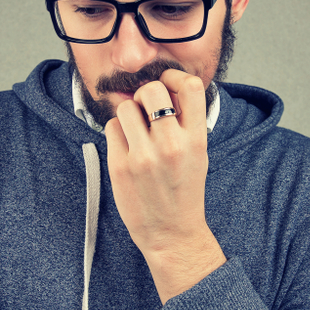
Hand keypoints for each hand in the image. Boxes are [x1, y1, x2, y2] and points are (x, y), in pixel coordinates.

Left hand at [105, 69, 225, 303]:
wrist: (171, 233)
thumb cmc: (184, 191)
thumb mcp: (198, 153)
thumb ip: (185, 121)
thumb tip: (163, 86)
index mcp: (195, 139)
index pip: (189, 86)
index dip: (174, 77)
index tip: (168, 83)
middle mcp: (170, 145)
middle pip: (151, 89)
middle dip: (146, 94)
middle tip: (147, 109)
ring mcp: (143, 156)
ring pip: (126, 107)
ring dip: (129, 113)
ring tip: (137, 131)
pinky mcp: (120, 165)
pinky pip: (111, 127)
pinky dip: (117, 131)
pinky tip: (127, 146)